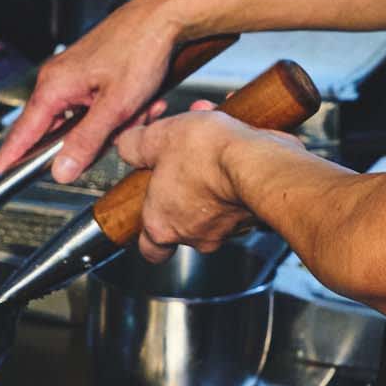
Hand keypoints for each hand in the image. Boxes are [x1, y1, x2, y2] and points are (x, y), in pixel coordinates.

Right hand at [0, 0, 191, 183]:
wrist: (165, 15)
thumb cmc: (141, 48)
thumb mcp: (116, 106)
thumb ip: (86, 142)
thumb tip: (60, 172)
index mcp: (54, 86)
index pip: (22, 133)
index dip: (9, 160)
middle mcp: (58, 80)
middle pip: (60, 131)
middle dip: (95, 139)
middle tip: (122, 128)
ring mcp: (74, 76)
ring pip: (85, 121)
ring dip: (114, 124)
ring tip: (142, 107)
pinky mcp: (92, 74)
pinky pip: (98, 107)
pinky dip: (120, 112)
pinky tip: (143, 103)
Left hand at [111, 105, 272, 256]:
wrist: (257, 162)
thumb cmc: (207, 156)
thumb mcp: (158, 137)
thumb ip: (136, 145)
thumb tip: (128, 146)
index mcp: (162, 224)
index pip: (150, 248)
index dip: (148, 232)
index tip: (150, 214)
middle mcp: (195, 234)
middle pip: (183, 218)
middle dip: (184, 186)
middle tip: (184, 159)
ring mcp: (228, 229)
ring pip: (214, 204)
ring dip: (212, 174)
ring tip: (214, 140)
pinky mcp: (255, 216)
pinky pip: (241, 193)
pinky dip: (238, 171)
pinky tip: (237, 143)